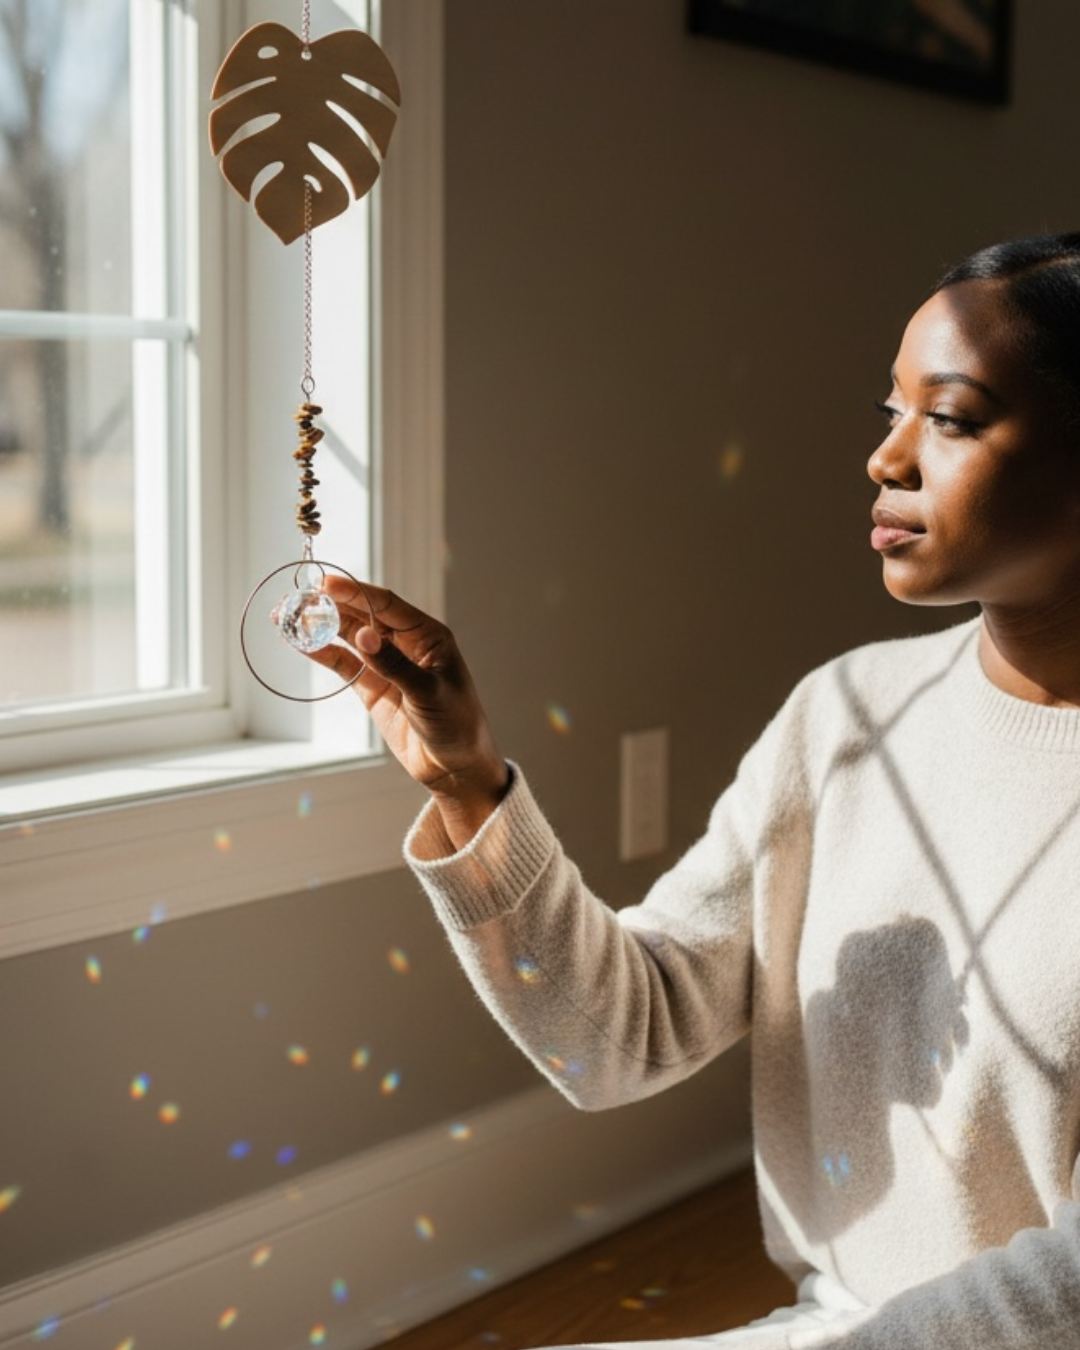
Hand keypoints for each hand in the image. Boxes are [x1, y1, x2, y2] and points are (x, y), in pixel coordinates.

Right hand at [307, 577, 509, 847]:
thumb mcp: (427, 693)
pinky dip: (323, 653)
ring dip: (321, 626)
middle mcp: (406, 644)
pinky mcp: (372, 687)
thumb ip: (394, 665)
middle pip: (362, 615)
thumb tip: (363, 635)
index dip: (355, 593)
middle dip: (331, 606)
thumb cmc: (456, 725)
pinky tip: (300, 643)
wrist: (454, 767)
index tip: (326, 585)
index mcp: (428, 635)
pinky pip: (344, 664)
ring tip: (288, 617)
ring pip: (349, 637)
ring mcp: (386, 664)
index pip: (386, 605)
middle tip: (298, 599)